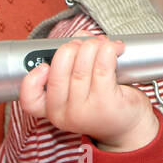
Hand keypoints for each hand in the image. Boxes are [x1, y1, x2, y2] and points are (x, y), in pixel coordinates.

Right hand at [18, 36, 157, 151]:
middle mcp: (65, 114)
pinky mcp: (106, 103)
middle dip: (71, 48)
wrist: (131, 128)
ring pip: (81, 67)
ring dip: (92, 47)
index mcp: (53, 110)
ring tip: (103, 44)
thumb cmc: (104, 103)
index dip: (32, 79)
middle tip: (85, 45)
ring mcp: (85, 111)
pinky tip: (114, 48)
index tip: (44, 66)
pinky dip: (108, 51)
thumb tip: (81, 35)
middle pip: (59, 70)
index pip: (30, 99)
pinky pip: (102, 69)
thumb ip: (73, 62)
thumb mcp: (81, 89)